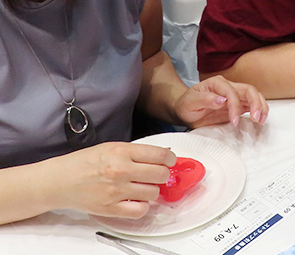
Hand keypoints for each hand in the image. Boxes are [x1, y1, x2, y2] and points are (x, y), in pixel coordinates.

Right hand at [52, 142, 175, 218]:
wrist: (60, 180)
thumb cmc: (85, 162)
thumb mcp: (112, 147)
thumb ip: (136, 152)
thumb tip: (162, 155)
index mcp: (121, 152)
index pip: (159, 155)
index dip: (170, 158)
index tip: (170, 161)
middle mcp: (120, 170)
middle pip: (160, 174)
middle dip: (163, 174)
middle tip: (158, 174)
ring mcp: (116, 190)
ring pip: (153, 193)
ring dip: (152, 190)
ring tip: (143, 187)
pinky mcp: (110, 208)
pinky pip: (139, 210)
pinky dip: (142, 206)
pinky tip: (136, 199)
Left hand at [174, 75, 268, 127]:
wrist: (186, 110)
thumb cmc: (187, 105)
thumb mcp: (190, 103)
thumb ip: (205, 99)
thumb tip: (222, 99)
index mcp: (216, 83)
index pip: (231, 91)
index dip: (235, 105)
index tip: (234, 121)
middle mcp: (228, 86)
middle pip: (248, 90)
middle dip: (255, 103)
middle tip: (257, 119)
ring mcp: (235, 95)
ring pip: (254, 95)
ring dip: (261, 106)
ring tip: (261, 120)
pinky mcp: (239, 105)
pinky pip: (253, 104)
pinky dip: (260, 111)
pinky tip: (261, 119)